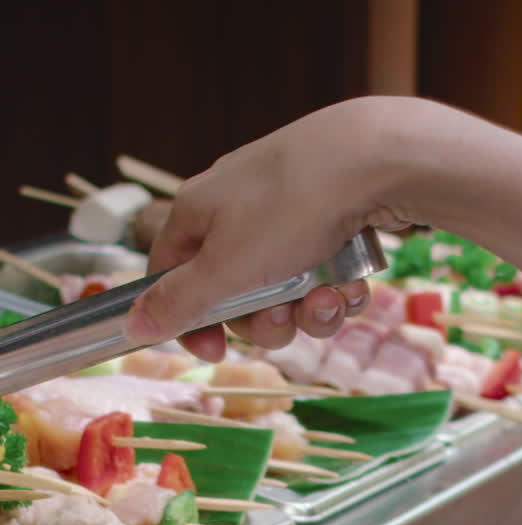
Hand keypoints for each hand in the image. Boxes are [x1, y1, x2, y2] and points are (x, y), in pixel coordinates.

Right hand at [125, 98, 413, 360]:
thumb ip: (178, 302)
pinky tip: (353, 284)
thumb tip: (132, 325)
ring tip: (330, 296)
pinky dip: (337, 289)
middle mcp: (238, 211)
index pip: (171, 277)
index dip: (190, 322)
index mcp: (198, 213)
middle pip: (236, 297)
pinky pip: (323, 277)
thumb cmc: (290, 210)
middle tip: (285, 316)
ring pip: (286, 293)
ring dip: (308, 311)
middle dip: (266, 321)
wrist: (375, 161)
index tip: (216, 351)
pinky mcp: (331, 221)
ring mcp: (287, 214)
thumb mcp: (225, 269)